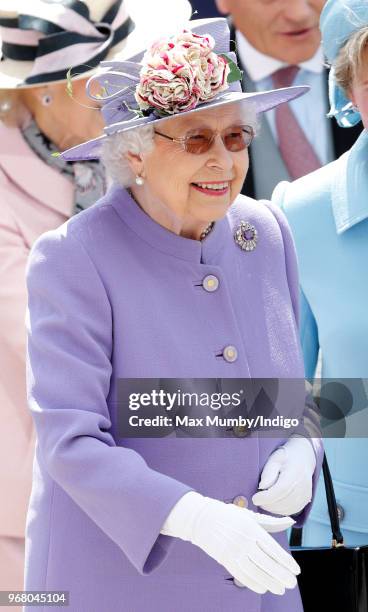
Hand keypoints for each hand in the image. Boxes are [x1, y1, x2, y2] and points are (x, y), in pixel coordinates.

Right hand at [161, 491, 299, 594]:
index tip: (296, 571)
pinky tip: (263, 588)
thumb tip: (289, 521)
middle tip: (292, 583)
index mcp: (251, 528)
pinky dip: (253, 583)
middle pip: (266, 563)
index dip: (286, 561)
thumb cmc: (228, 515)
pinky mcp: (225, 560)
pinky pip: (241, 575)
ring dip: (269, 582)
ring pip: (255, 572)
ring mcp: (233, 552)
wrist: (201, 519)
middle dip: (281, 575)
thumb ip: (269, 521)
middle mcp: (243, 541)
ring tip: (280, 589)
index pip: (273, 549)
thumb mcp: (248, 514)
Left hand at [252, 436, 315, 515]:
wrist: (303, 458)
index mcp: (295, 472)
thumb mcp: (275, 458)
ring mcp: (306, 494)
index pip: (281, 489)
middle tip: (257, 499)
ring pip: (287, 508)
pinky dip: (280, 510)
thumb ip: (268, 471)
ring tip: (264, 501)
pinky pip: (292, 511)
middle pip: (283, 501)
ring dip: (273, 508)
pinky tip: (272, 504)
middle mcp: (303, 485)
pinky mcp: (306, 500)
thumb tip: (262, 487)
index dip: (267, 497)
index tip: (254, 498)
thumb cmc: (285, 457)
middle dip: (267, 504)